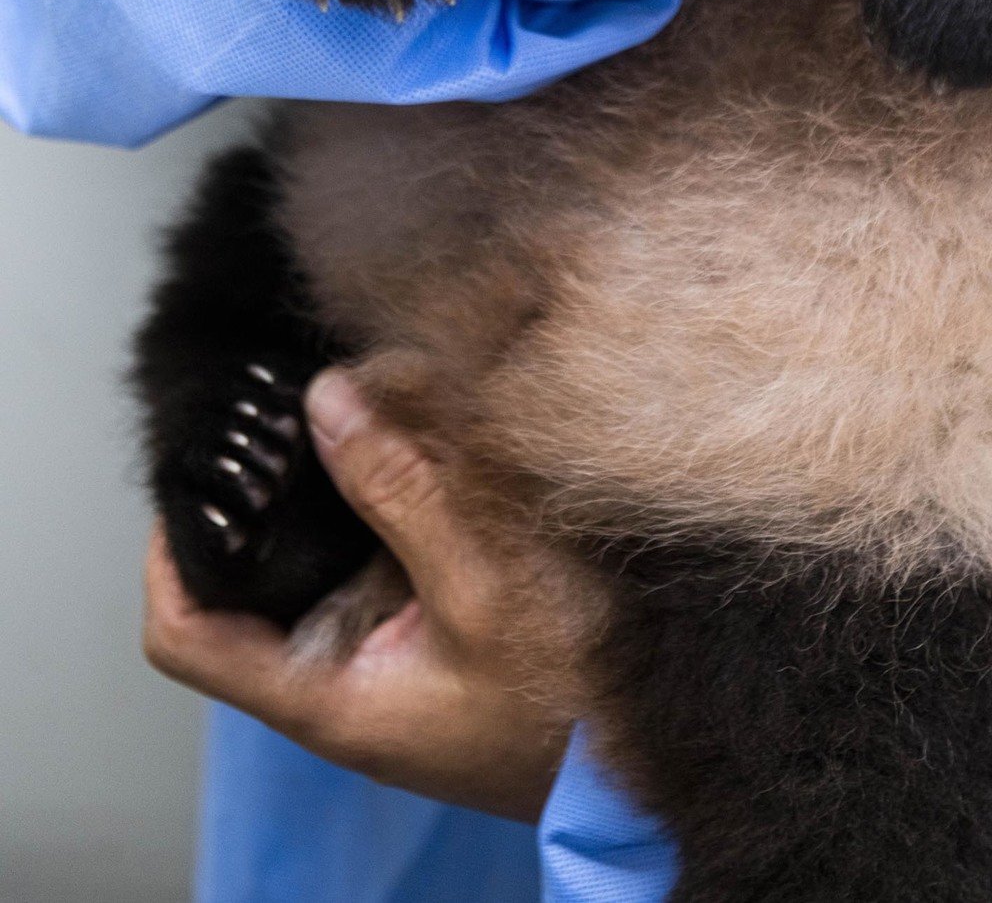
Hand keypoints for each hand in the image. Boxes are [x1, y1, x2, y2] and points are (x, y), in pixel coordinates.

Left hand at [143, 370, 567, 819]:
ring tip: (375, 410)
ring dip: (348, 481)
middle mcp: (342, 678)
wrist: (652, 758)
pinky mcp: (434, 635)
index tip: (203, 475)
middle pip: (259, 577)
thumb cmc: (569, 706)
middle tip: (305, 411)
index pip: (186, 635)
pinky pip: (388, 556)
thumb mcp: (482, 587)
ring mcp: (388, 656)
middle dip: (280, 488)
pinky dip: (399, 496)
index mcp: (322, 692)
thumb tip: (331, 399)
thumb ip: (401, 491)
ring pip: (330, 554)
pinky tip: (432, 450)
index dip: (174, 550)